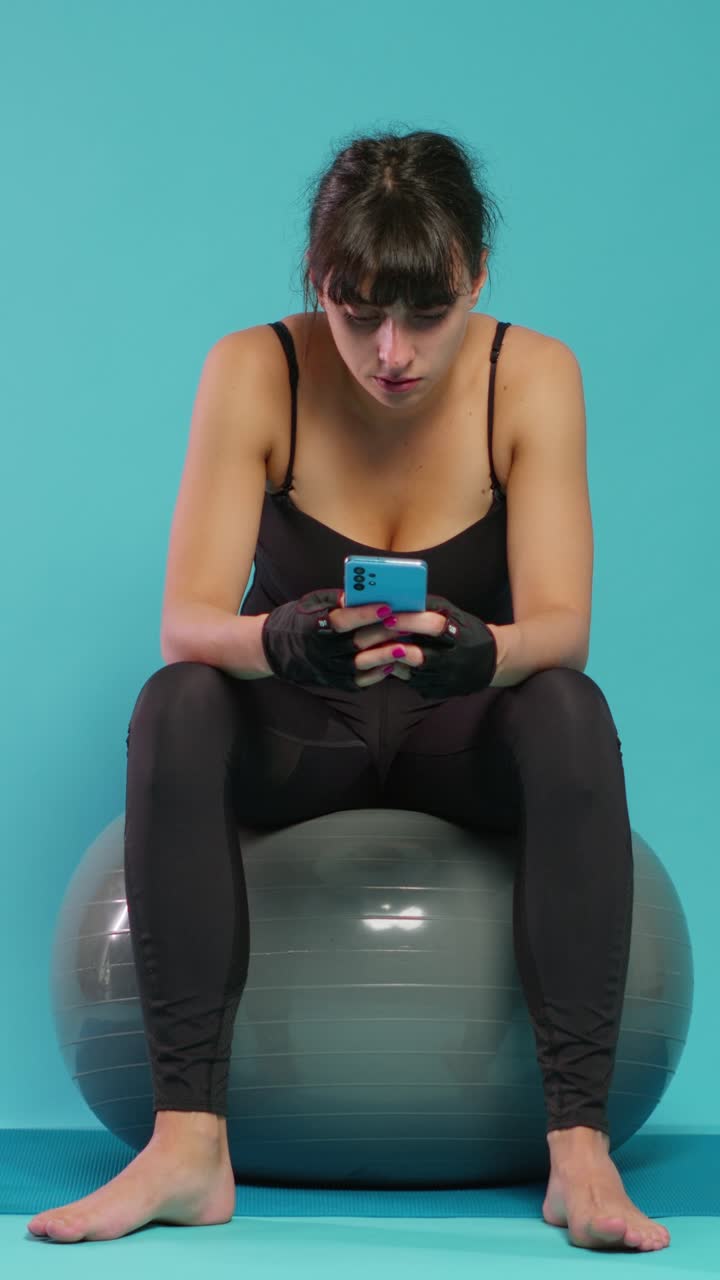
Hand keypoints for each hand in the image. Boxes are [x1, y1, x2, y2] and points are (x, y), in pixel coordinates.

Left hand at [333, 591, 498, 696]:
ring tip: (364, 650)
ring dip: (384, 659)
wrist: (491, 662)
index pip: (433, 627)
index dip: (409, 622)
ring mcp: (444, 680)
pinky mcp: (435, 692)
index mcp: (459, 636)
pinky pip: (408, 681)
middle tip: (361, 637)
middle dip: (387, 645)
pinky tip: (379, 661)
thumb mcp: (454, 614)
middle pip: (415, 654)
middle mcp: (452, 661)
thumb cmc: (466, 631)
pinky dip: (393, 669)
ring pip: (407, 671)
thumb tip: (395, 596)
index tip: (387, 615)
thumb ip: (428, 607)